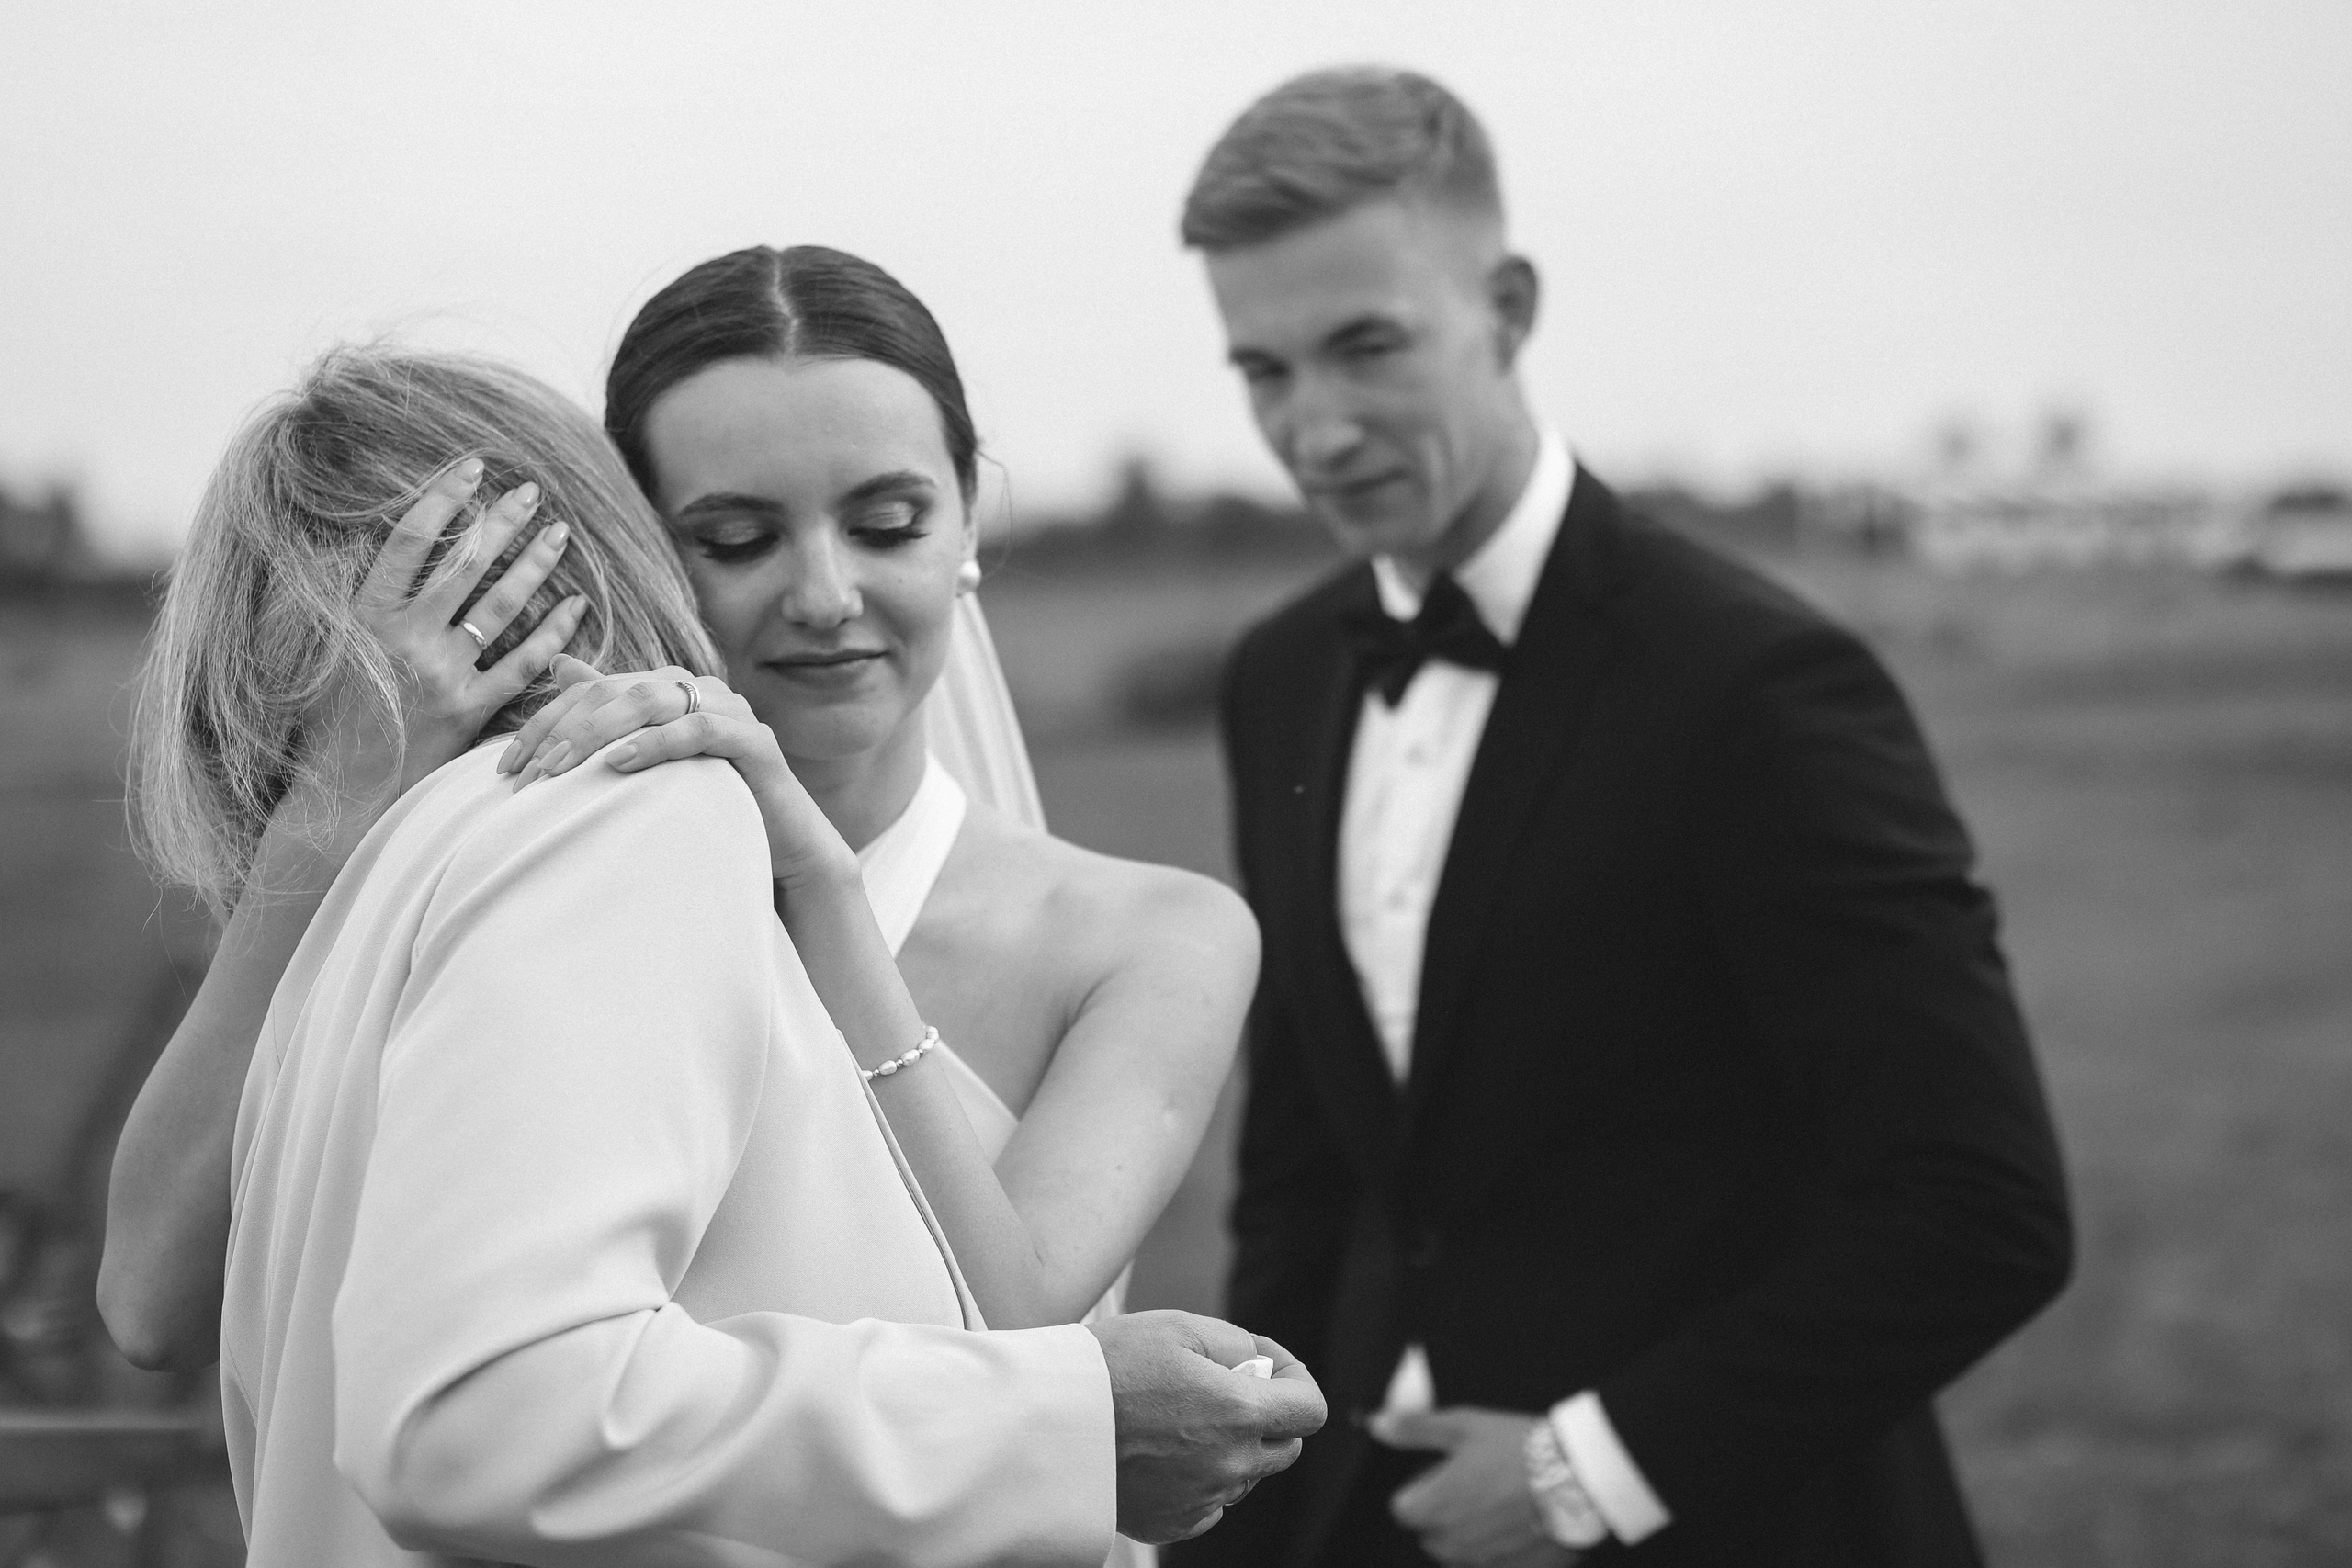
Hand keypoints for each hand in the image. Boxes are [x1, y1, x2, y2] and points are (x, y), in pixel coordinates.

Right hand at [299, 458, 583, 828]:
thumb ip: (370, 598)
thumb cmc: (334, 712)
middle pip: (464, 566)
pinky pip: (522, 665)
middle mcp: (404, 640)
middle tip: (532, 490)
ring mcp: (439, 676)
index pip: (409, 541)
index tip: (473, 467)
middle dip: (501, 523)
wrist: (340, 788)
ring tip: (558, 533)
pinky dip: (554, 633)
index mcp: (364, 615)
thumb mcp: (333, 644)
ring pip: (500, 608)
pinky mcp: (468, 711)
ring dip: (534, 566)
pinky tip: (578, 606)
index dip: (443, 498)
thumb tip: (402, 541)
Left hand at [499, 659, 852, 891]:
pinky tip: (620, 763)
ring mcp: (730, 711)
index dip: (545, 722)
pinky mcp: (755, 741)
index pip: (594, 689)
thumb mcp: (650, 766)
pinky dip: (656, 743)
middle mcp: (700, 689)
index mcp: (670, 689)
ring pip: (653, 699)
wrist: (786, 848)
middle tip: (526, 772)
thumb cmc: (712, 808)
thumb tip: (560, 664)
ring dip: (599, 731)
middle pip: (617, 688)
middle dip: (564, 728)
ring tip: (560, 768)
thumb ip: (610, 716)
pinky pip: (699, 730)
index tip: (506, 767)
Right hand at [1085, 1311, 1325, 1545]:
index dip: (1296, 1381)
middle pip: (1284, 1447)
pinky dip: (1200, 1480)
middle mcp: (1229, 1464)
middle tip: (1221, 1388)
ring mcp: (1201, 1499)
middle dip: (1266, 1415)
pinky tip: (1164, 1453)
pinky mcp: (1172, 1523)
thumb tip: (1259, 1363)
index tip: (1267, 1367)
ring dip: (1230, 1449)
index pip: (1310, 1410)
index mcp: (1239, 1412)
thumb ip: (1236, 1344)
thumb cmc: (1108, 1368)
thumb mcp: (1178, 1327)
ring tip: (1179, 1419)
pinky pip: (1209, 1504)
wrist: (1046, 1423)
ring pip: (1244, 1476)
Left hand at [1372, 1407, 1578, 1567]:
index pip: (1404, 1510)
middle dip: (1443, 1514)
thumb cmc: (1519, 1447)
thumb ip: (1414, 1429)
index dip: (1420, 1490)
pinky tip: (1517, 1526)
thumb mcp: (1463, 1425)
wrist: (1578, 1474)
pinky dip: (1499, 1551)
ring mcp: (1485, 1560)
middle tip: (1475, 1487)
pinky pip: (1491, 1566)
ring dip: (1469, 1535)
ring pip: (1459, 1554)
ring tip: (1498, 1505)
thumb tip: (1377, 1425)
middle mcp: (1455, 1540)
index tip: (1441, 1477)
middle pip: (1430, 1535)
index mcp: (1436, 1505)